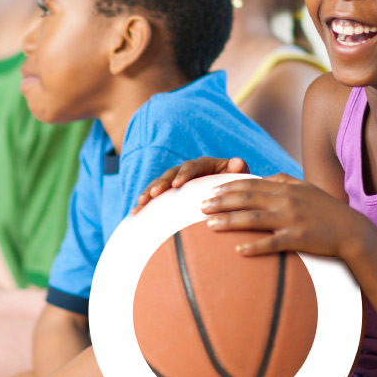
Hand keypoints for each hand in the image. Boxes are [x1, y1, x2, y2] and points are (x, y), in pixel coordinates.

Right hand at [131, 157, 250, 213]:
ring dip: (148, 194)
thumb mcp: (240, 178)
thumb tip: (237, 162)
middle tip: (153, 195)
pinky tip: (135, 214)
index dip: (183, 174)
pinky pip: (155, 199)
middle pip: (170, 174)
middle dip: (160, 185)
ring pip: (159, 185)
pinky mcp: (170, 196)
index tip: (177, 185)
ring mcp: (176, 183)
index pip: (191, 166)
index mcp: (203, 165)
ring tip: (140, 205)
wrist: (232, 196)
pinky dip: (145, 205)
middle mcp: (187, 172)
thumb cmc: (238, 187)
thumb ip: (239, 170)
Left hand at [201, 174, 366, 258]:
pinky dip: (255, 247)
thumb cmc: (325, 209)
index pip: (250, 186)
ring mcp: (291, 220)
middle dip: (221, 202)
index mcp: (285, 188)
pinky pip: (272, 243)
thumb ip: (282, 182)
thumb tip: (260, 179)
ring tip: (209, 225)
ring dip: (229, 222)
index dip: (227, 188)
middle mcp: (286, 201)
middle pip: (246, 200)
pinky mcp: (299, 239)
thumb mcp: (304, 189)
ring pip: (253, 220)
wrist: (351, 230)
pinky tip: (238, 251)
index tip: (209, 192)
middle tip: (200, 207)